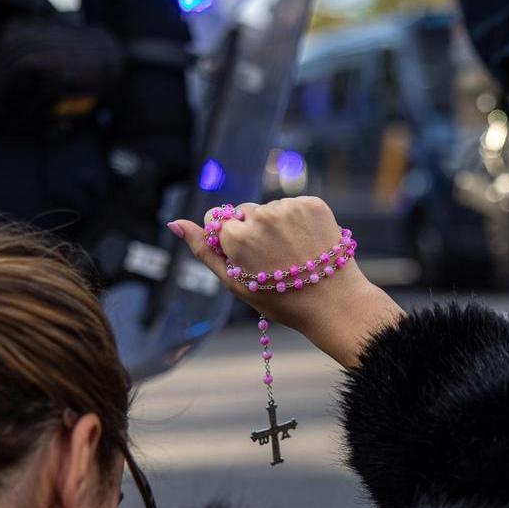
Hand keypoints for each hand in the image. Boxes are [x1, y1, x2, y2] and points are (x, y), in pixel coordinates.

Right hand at [170, 197, 403, 366]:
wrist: (334, 303)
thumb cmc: (280, 299)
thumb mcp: (234, 282)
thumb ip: (203, 250)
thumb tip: (174, 223)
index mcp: (237, 236)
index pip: (218, 220)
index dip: (231, 240)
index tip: (248, 258)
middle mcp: (261, 215)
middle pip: (244, 213)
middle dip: (253, 230)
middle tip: (273, 260)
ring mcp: (290, 208)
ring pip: (270, 209)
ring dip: (277, 226)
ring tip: (293, 254)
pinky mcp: (313, 204)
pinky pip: (295, 206)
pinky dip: (299, 221)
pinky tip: (307, 244)